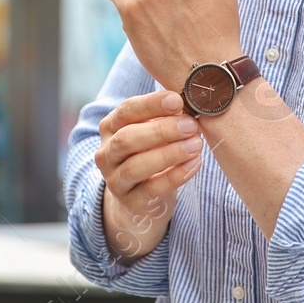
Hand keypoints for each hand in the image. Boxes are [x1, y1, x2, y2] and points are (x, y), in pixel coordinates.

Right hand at [95, 90, 204, 262]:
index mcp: (111, 127)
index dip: (151, 104)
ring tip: (196, 144)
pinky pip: (152, 189)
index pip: (126, 111)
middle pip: (127, 139)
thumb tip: (192, 104)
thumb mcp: (152, 132)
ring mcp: (115, 180)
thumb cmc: (150, 154)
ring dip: (169, 153)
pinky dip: (176, 175)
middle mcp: (106, 153)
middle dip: (161, 130)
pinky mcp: (130, 202)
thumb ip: (166, 118)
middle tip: (190, 125)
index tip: (178, 100)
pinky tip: (195, 164)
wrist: (139, 200)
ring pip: (136, 166)